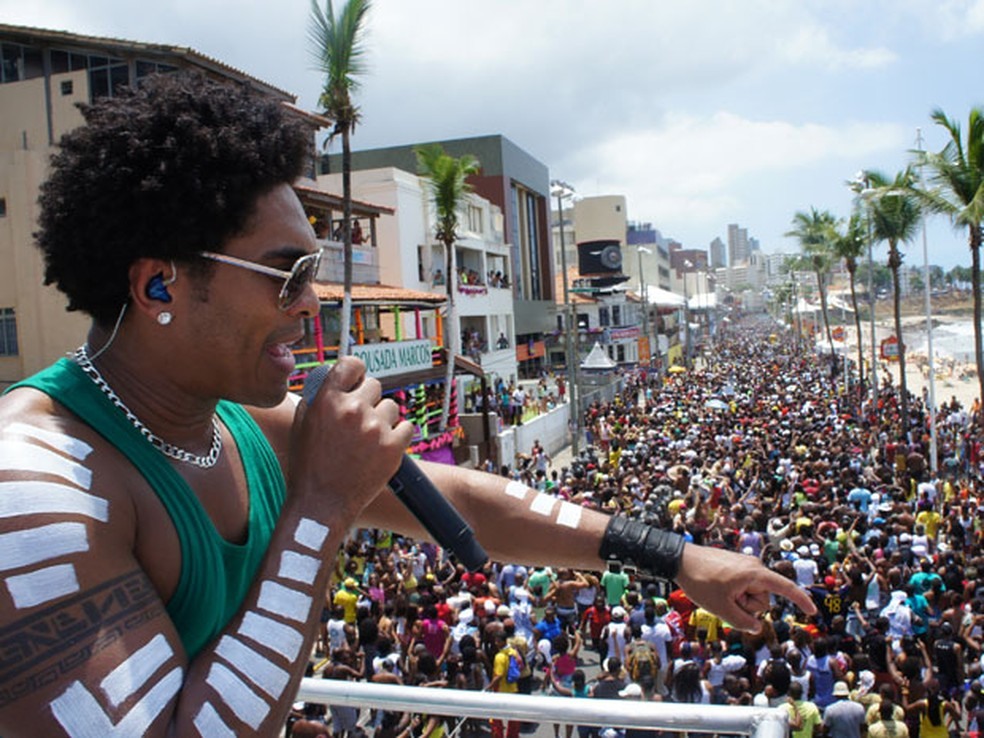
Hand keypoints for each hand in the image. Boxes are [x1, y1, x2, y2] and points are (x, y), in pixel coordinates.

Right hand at [290, 357, 412, 519]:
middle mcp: (352, 409)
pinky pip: (406, 427)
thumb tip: (338, 379)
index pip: (351, 364)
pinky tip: (382, 448)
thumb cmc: (307, 467)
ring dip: (382, 419)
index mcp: (326, 400)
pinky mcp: (393, 447)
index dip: (356, 371)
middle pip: (374, 385)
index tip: (357, 380)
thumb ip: (319, 397)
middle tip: (358, 421)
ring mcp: (375, 428)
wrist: (320, 506)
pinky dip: (397, 436)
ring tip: (367, 440)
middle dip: (368, 400)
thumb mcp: (301, 425)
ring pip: (391, 407)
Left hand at [674, 543, 816, 632]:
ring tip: (719, 592)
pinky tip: (717, 589)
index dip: (801, 600)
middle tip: (726, 599)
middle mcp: (754, 566)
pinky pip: (742, 588)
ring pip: (751, 595)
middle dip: (748, 606)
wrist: (679, 559)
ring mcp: (745, 565)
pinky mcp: (736, 567)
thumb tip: (756, 627)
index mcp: (755, 573)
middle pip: (763, 600)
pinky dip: (734, 594)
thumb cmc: (700, 581)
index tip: (813, 612)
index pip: (785, 587)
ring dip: (738, 601)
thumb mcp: (721, 609)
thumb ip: (743, 622)